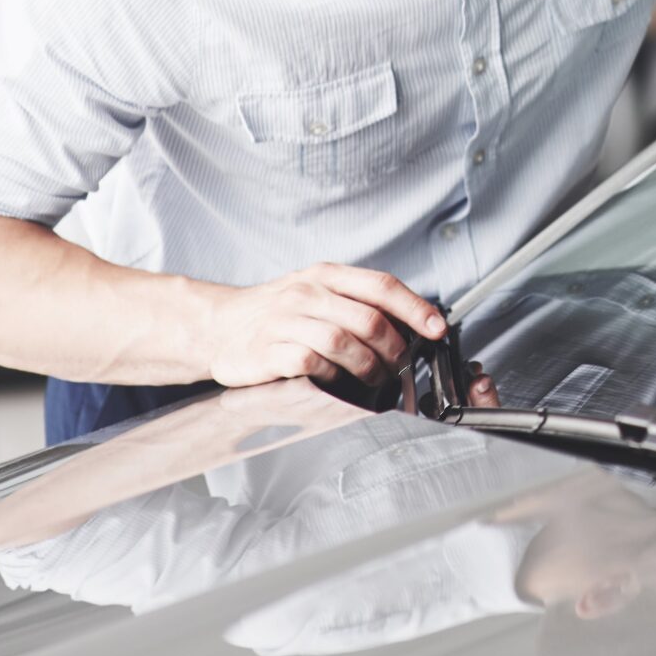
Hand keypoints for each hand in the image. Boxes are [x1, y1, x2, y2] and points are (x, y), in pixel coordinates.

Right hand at [199, 263, 446, 387]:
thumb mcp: (316, 291)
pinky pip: (310, 362)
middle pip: (368, 318)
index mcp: (326, 275)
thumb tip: (410, 321)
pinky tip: (334, 381)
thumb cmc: (276, 312)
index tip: (437, 328)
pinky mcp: (267, 350)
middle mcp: (307, 292)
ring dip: (367, 366)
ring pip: (343, 341)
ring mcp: (285, 320)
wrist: (218, 325)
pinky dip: (330, 375)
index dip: (416, 308)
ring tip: (373, 378)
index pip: (382, 285)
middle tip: (399, 364)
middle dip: (394, 346)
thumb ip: (356, 301)